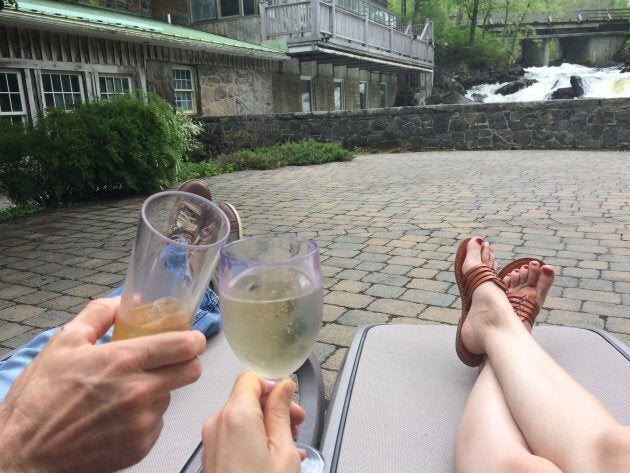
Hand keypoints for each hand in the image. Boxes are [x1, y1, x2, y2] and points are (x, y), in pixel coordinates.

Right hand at [0, 297, 205, 472]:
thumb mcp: (64, 343)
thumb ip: (100, 314)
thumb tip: (127, 301)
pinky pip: (157, 423)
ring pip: (171, 396)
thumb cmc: (39, 399)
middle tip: (169, 360)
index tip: (189, 338)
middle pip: (192, 371)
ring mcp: (142, 423)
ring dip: (159, 390)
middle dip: (186, 361)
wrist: (24, 454)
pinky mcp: (140, 447)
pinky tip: (119, 416)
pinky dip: (146, 417)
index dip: (192, 339)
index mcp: (122, 361)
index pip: (184, 346)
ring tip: (127, 392)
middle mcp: (139, 392)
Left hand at [202, 372, 305, 472]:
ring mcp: (211, 441)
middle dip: (274, 408)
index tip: (290, 399)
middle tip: (296, 425)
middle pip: (247, 399)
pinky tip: (273, 456)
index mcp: (236, 415)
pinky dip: (254, 440)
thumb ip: (282, 413)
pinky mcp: (211, 456)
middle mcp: (217, 423)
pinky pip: (235, 437)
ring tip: (289, 446)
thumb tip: (284, 387)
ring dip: (266, 426)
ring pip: (242, 419)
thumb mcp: (283, 451)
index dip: (274, 385)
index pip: (251, 378)